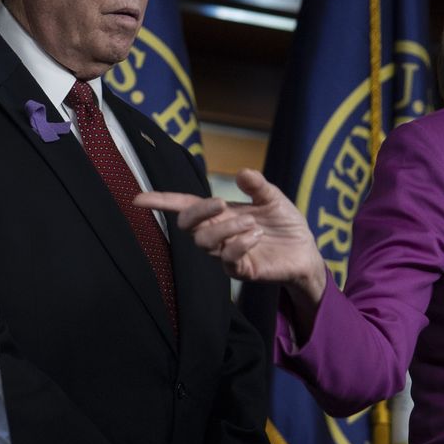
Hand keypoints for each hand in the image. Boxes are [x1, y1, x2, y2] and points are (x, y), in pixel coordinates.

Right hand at [136, 170, 325, 300]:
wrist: (305, 251)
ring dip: (226, 229)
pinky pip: (228, 260)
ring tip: (253, 224)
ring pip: (206, 243)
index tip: (138, 199)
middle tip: (221, 202)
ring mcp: (226, 254)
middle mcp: (217, 234)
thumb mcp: (273, 197)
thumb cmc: (284, 224)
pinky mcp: (241, 270)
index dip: (161, 202)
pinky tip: (256, 235)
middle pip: (187, 226)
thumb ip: (257, 185)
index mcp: (219, 214)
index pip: (184, 207)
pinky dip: (239, 244)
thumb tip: (242, 172)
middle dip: (199, 212)